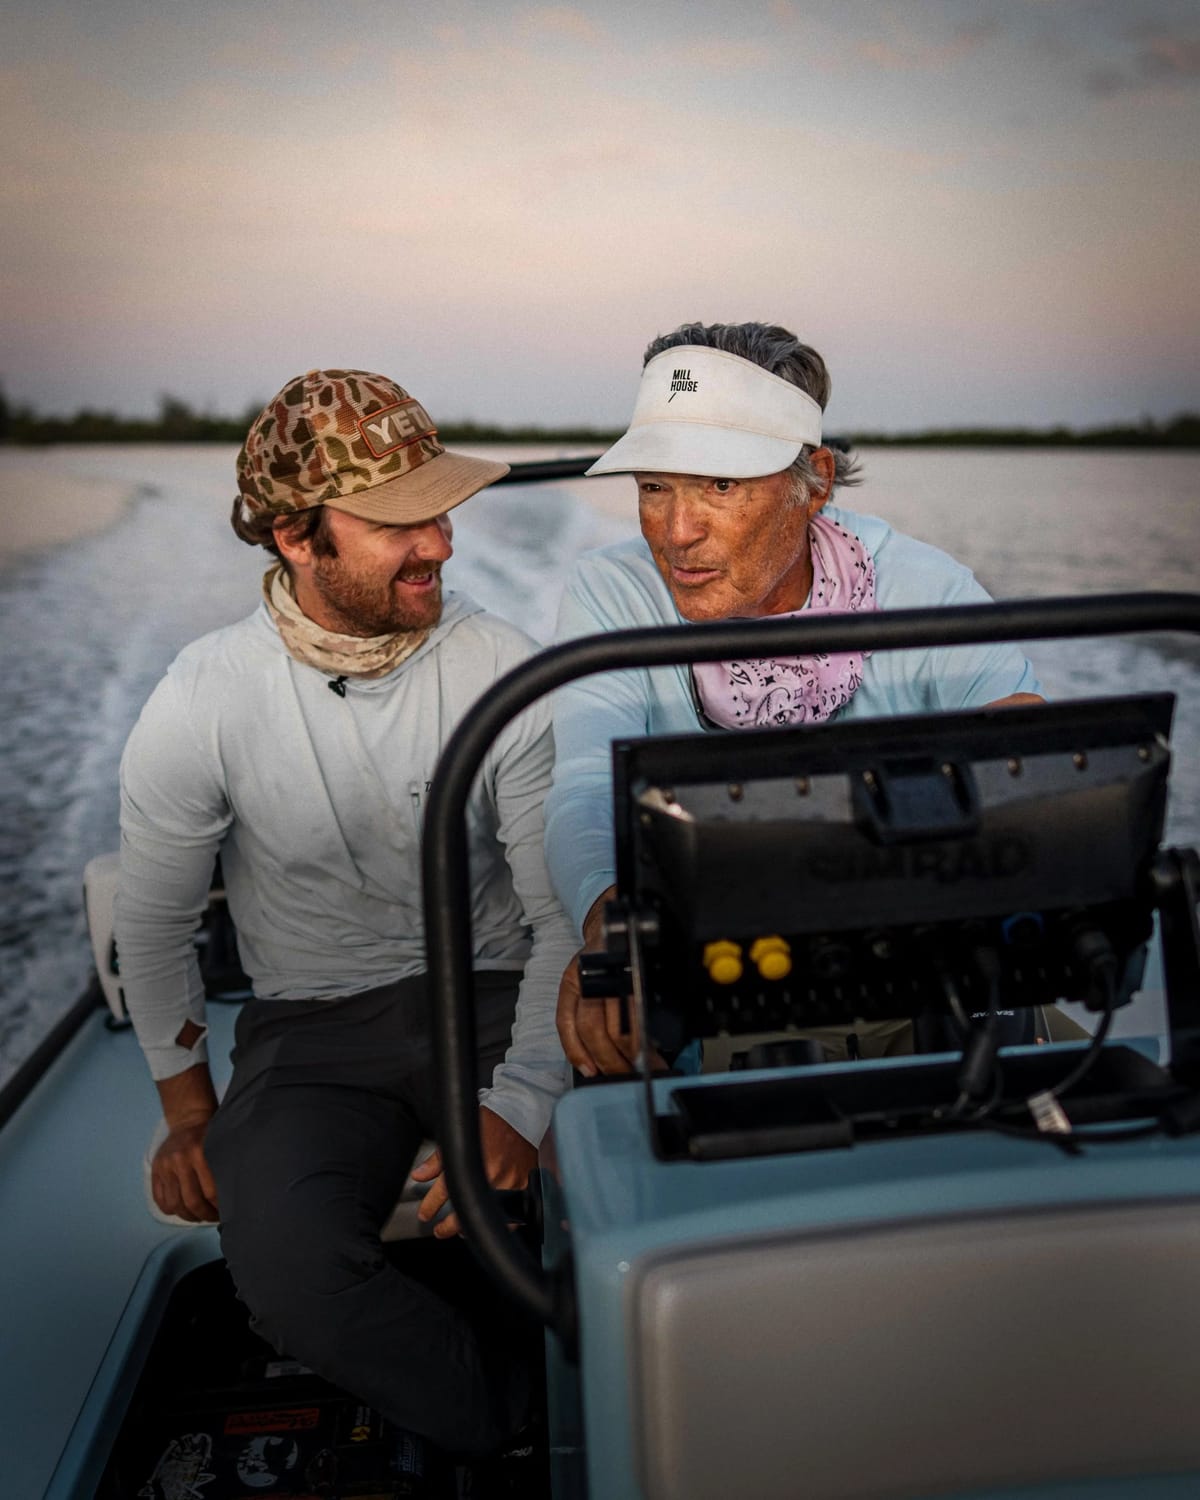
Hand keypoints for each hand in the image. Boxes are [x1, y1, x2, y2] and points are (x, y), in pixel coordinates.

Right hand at [151, 1118, 218, 1222]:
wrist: (189, 1118)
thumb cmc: (211, 1134)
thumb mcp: (223, 1143)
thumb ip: (226, 1166)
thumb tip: (236, 1197)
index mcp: (200, 1152)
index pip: (210, 1191)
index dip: (218, 1207)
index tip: (226, 1212)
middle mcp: (180, 1160)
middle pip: (191, 1201)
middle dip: (205, 1215)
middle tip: (214, 1218)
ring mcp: (165, 1166)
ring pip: (174, 1204)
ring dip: (188, 1216)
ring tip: (199, 1216)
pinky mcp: (155, 1170)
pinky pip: (159, 1200)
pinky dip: (171, 1210)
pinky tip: (183, 1210)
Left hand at [411, 1106, 536, 1239]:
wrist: (521, 1114)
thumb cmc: (492, 1122)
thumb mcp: (459, 1135)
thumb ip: (438, 1159)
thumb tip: (419, 1175)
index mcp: (471, 1162)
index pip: (443, 1192)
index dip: (430, 1207)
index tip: (425, 1214)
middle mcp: (489, 1175)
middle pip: (463, 1212)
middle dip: (447, 1226)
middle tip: (440, 1230)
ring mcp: (508, 1183)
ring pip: (486, 1216)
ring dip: (470, 1227)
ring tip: (460, 1230)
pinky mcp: (523, 1187)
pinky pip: (511, 1215)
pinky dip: (498, 1223)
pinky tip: (488, 1223)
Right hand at [555, 886, 666, 1076]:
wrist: (608, 928)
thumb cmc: (631, 955)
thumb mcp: (650, 971)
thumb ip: (652, 1000)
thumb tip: (662, 1045)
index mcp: (629, 968)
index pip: (633, 1015)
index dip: (641, 1045)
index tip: (655, 1064)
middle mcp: (600, 973)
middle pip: (608, 1027)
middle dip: (623, 1059)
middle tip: (637, 1073)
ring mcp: (580, 980)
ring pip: (586, 1030)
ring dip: (602, 1060)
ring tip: (617, 1074)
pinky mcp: (565, 987)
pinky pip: (564, 1025)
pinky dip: (575, 1051)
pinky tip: (588, 1067)